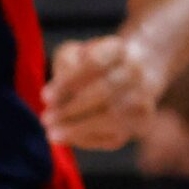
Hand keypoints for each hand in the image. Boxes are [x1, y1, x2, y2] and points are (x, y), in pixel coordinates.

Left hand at [43, 32, 166, 150]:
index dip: (68, 82)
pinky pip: (114, 137)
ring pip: (110, 118)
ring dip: (78, 128)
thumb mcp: (74, 55)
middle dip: (71, 109)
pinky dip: (88, 139)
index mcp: (119, 49)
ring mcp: (143, 98)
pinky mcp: (142, 123)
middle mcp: (137, 72)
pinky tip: (71, 138)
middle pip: (104, 92)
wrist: (133, 77)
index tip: (44, 97)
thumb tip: (51, 98)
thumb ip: (63, 67)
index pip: (94, 63)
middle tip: (46, 119)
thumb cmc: (94, 66)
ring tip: (53, 134)